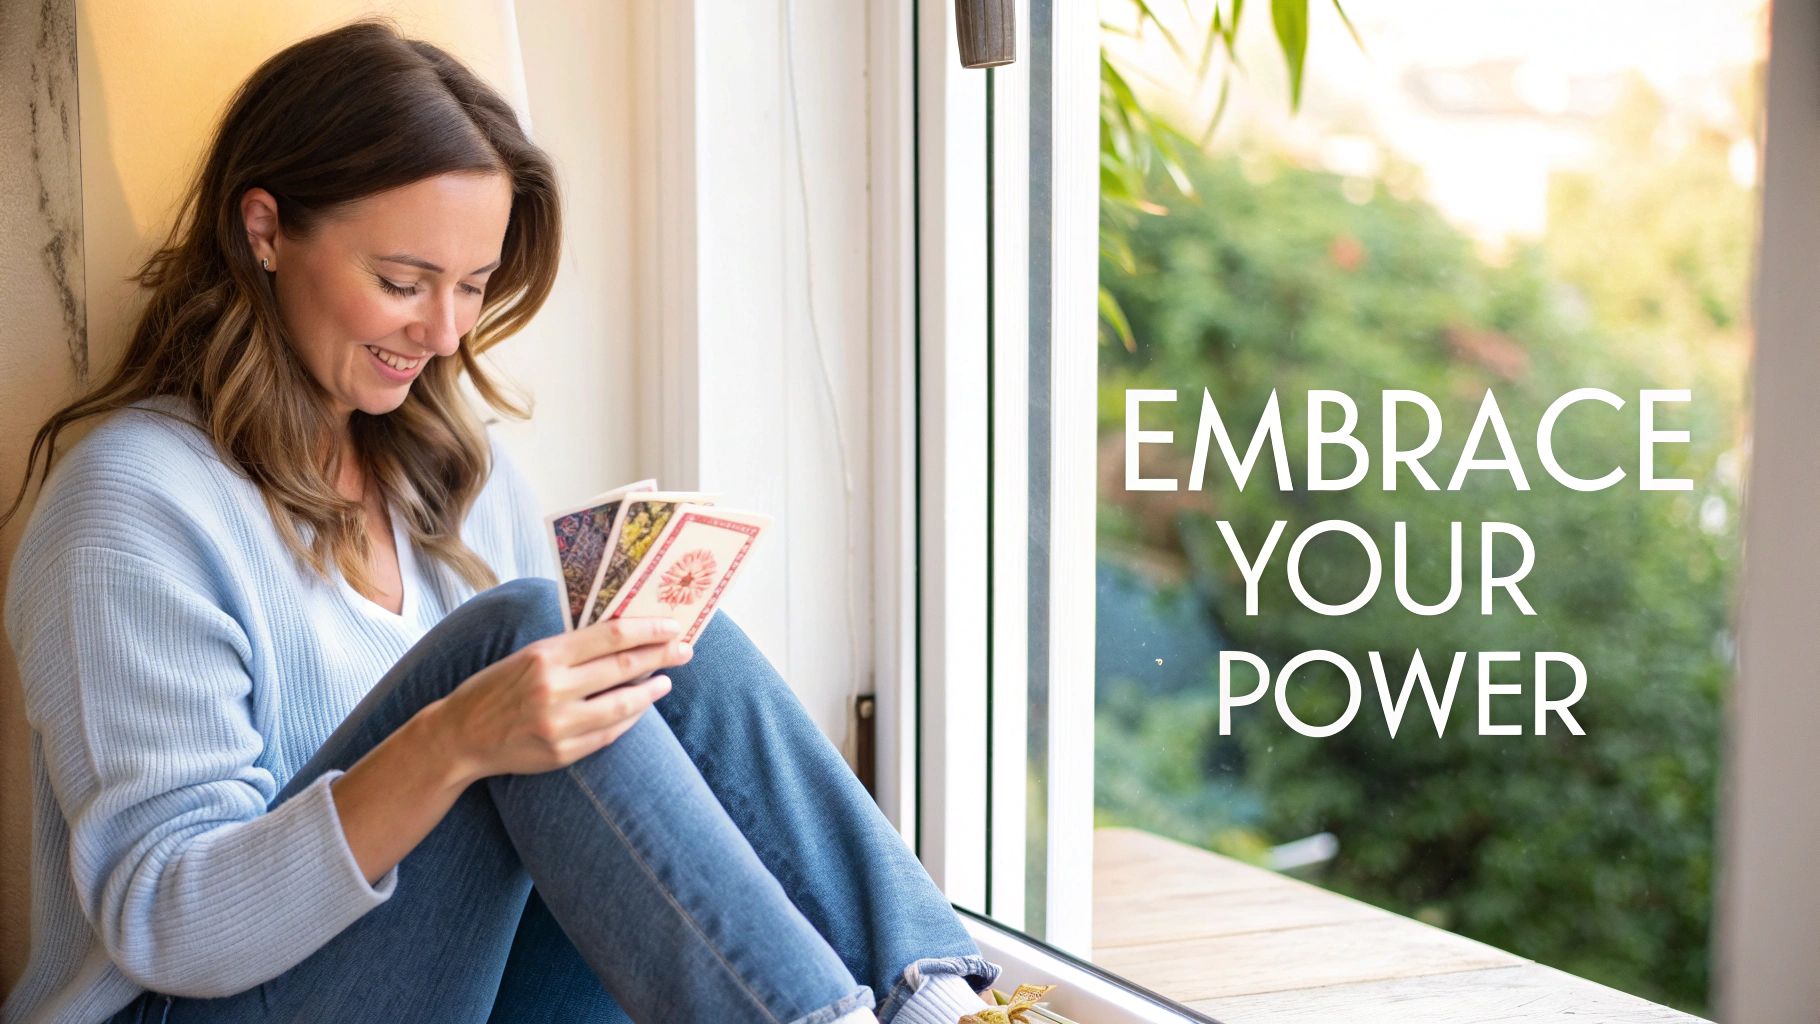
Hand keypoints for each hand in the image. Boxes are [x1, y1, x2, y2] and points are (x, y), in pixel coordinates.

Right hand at [422, 616, 694, 783]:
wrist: (459, 736)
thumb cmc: (496, 689)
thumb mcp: (528, 656)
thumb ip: (571, 649)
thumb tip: (624, 637)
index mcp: (545, 655)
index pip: (611, 636)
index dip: (648, 630)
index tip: (673, 626)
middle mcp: (553, 688)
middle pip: (624, 667)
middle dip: (661, 656)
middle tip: (685, 650)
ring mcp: (559, 724)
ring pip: (623, 704)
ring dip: (651, 691)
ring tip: (666, 681)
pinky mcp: (562, 753)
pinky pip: (609, 734)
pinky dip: (629, 718)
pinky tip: (639, 707)